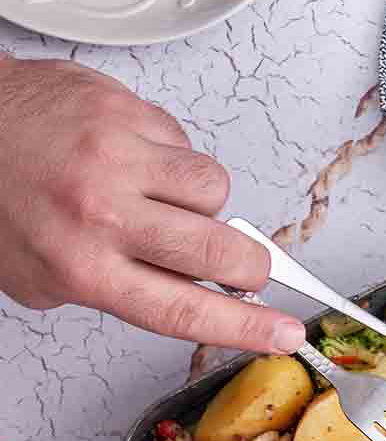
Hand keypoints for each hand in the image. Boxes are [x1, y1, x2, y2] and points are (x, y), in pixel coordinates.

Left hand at [0, 56, 304, 353]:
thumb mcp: (44, 278)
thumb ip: (119, 289)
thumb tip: (193, 290)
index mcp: (83, 266)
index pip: (187, 309)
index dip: (247, 327)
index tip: (285, 332)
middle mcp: (102, 210)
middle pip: (221, 248)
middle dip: (247, 262)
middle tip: (242, 264)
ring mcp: (114, 153)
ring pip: (213, 188)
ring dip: (202, 202)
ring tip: (165, 199)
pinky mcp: (120, 108)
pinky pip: (181, 140)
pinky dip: (169, 154)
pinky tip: (136, 158)